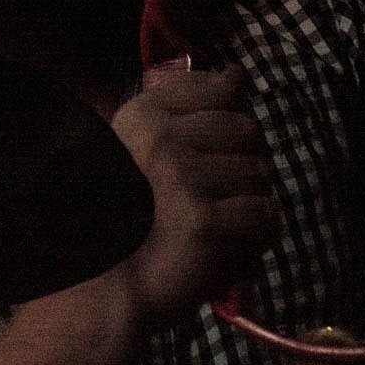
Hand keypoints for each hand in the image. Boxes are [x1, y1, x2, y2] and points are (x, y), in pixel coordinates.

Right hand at [110, 66, 276, 325]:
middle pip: (248, 130)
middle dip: (243, 165)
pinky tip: (229, 247)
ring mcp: (182, 177)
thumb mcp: (140, 150)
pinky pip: (265, 216)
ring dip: (249, 204)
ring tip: (217, 226)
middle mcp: (161, 138)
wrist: (99, 289)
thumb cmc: (123, 221)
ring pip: (260, 175)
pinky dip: (256, 237)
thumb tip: (238, 75)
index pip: (224, 89)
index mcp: (142, 115)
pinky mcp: (204, 220)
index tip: (209, 153)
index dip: (230, 123)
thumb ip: (185, 112)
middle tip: (214, 197)